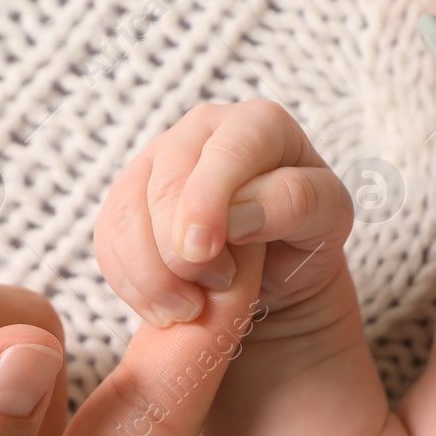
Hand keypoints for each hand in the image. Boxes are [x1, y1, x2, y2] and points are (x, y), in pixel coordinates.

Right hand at [93, 99, 354, 326]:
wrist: (273, 276)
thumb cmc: (305, 241)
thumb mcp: (327, 222)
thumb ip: (294, 203)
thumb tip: (234, 214)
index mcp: (260, 124)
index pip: (231, 150)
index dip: (208, 199)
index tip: (201, 252)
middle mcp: (204, 131)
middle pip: (168, 180)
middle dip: (173, 245)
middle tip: (201, 299)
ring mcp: (159, 160)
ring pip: (128, 209)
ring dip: (149, 271)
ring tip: (187, 311)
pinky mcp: (128, 198)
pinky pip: (108, 237)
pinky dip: (129, 281)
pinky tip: (162, 308)